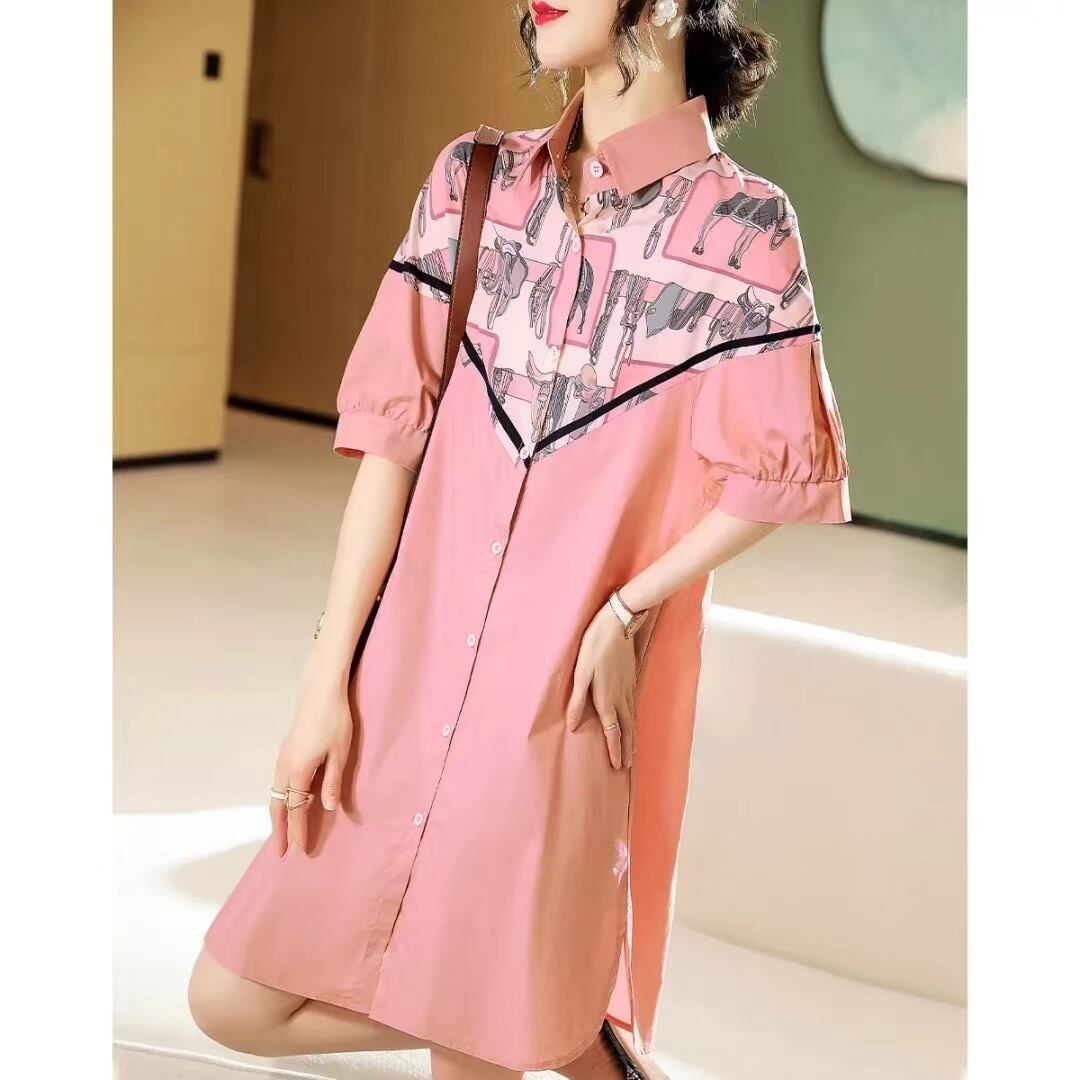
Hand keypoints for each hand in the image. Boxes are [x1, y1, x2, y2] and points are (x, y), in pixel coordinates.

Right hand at [270, 657, 352, 856]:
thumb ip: (332, 782)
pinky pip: (278, 783)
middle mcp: (284, 767)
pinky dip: (279, 799)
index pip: (296, 809)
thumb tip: (329, 808)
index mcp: (298, 771)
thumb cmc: (334, 721)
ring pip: (275, 794)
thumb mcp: (340, 753)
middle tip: (279, 852)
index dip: (298, 830)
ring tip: (280, 833)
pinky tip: (286, 803)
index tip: (299, 850)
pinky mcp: (285, 751)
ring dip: (277, 816)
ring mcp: (282, 758)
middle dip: (279, 830)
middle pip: (278, 806)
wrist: (320, 692)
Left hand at [566, 600, 638, 768]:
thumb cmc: (595, 646)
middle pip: (626, 729)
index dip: (614, 749)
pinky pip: (635, 707)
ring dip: (633, 737)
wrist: (619, 623)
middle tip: (628, 766)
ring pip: (633, 719)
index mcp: (607, 697)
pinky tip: (634, 721)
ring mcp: (629, 688)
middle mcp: (621, 697)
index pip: (612, 731)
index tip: (618, 766)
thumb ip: (577, 700)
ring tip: (633, 750)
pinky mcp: (632, 679)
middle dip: (627, 749)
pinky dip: (635, 721)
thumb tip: (572, 725)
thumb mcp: (581, 672)